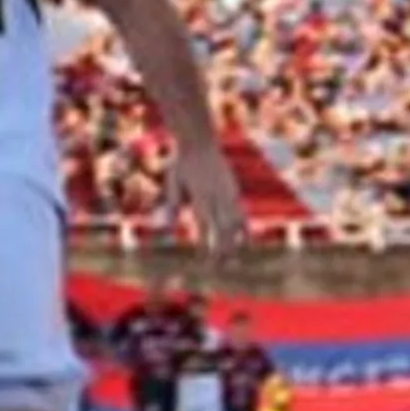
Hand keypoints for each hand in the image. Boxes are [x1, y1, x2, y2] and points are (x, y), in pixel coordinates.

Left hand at [173, 143, 249, 260]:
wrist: (199, 142)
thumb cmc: (181, 164)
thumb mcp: (172, 183)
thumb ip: (171, 205)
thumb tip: (165, 227)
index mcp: (200, 195)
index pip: (203, 226)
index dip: (203, 244)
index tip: (201, 262)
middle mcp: (217, 196)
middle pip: (223, 228)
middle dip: (222, 250)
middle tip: (216, 268)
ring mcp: (229, 193)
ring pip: (236, 223)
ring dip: (234, 243)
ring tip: (230, 261)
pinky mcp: (234, 192)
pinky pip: (242, 214)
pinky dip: (244, 230)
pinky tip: (244, 243)